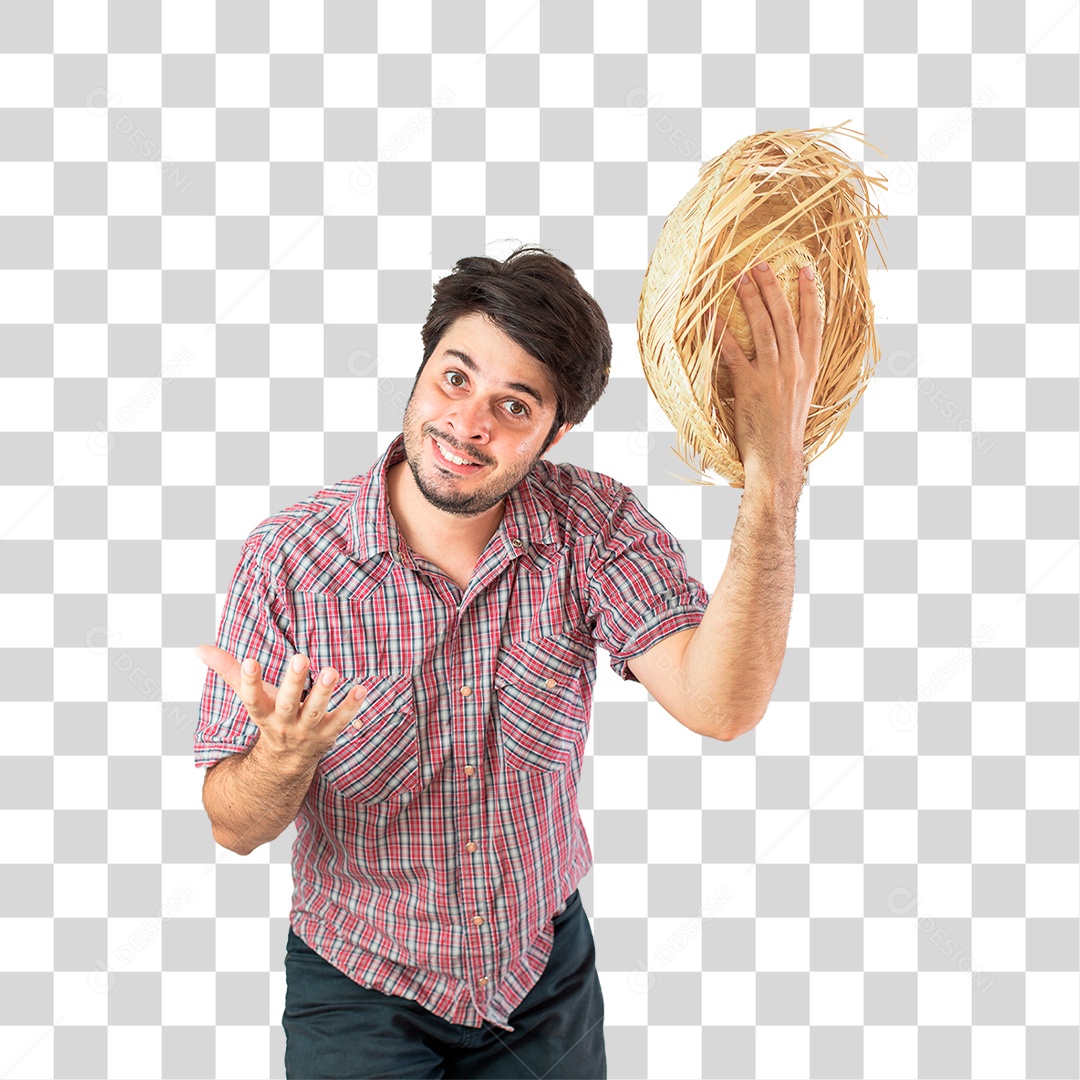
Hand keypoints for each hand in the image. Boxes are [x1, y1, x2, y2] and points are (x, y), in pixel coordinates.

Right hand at [195, 644, 366, 761]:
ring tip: (332, 670)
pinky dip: (351, 706)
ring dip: (324, 692)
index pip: (252, 699)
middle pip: (287, 704)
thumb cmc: (270, 718)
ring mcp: (308, 732)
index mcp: (263, 715)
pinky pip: (341, 721)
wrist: (286, 763)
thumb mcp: (252, 697)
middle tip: (300, 658)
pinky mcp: (329, 734)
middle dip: (293, 682)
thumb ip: (228, 671)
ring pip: (315, 712)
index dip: (249, 681)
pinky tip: (361, 688)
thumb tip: (199, 648)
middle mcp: (284, 725)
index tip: (249, 660)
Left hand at [715, 260, 822, 485]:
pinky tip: (710, 315)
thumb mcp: (800, 396)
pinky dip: (721, 332)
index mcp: (809, 368)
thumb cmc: (784, 430)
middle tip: (762, 263)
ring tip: (740, 278)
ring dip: (751, 300)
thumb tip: (787, 352)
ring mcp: (773, 376)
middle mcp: (794, 368)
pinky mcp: (750, 387)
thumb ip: (795, 371)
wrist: (777, 458)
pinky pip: (733, 352)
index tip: (806, 271)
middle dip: (774, 287)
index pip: (814, 324)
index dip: (810, 295)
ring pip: (764, 328)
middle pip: (786, 318)